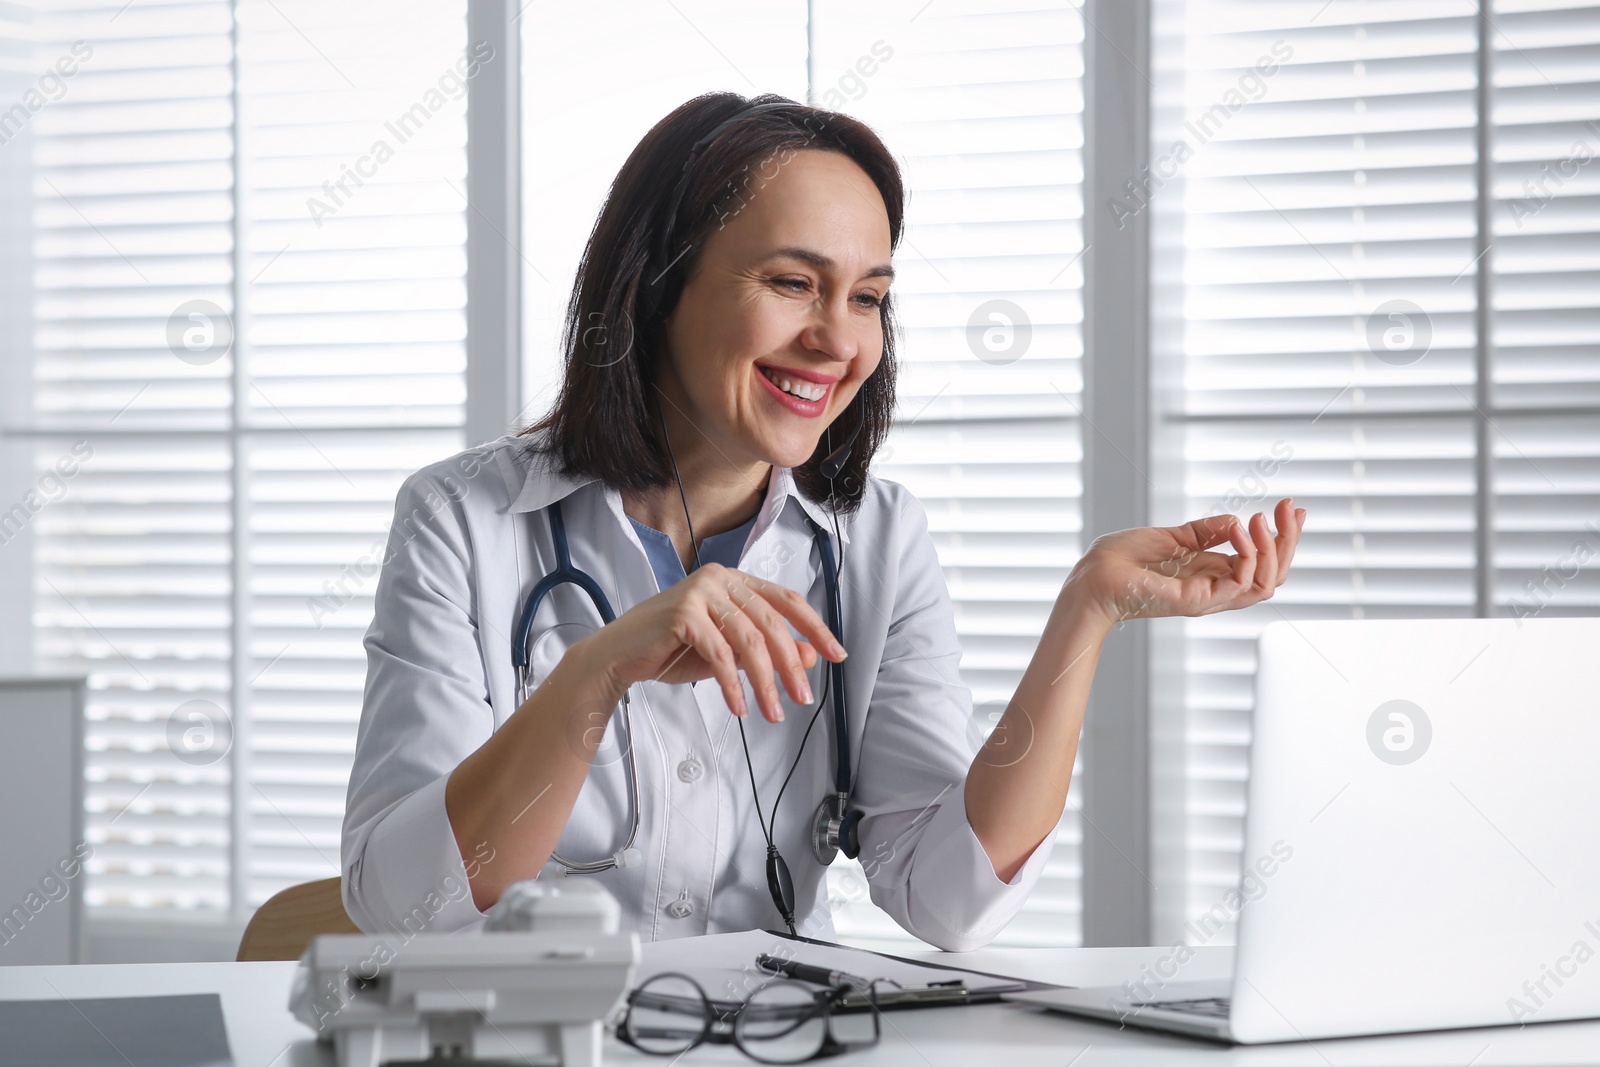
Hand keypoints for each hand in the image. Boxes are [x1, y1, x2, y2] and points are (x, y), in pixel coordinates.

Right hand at [573, 563, 846, 722]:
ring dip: (764, 682)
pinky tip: (740, 706)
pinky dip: (733, 684)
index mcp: (735, 581)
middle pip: (771, 624)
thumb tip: (807, 657)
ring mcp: (700, 593)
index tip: (836, 655)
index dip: (814, 627)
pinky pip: (720, 654)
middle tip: (802, 698)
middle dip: (790, 666)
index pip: (786, 600)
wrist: (619, 658)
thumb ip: (764, 651)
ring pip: (748, 641)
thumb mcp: (728, 652)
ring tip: (772, 712)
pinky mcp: (683, 614)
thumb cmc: (672, 651)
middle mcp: (720, 579)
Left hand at [1067, 497, 1305, 627]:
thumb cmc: (1120, 560)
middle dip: (1288, 540)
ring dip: (1273, 549)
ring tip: (1263, 518)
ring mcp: (1207, 597)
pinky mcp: (1195, 600)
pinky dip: (1247, 557)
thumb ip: (1204, 532)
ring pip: (1265, 585)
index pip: (1262, 563)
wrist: (1090, 577)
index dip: (1282, 537)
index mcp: (1211, 575)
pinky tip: (1240, 531)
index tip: (1292, 507)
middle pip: (1273, 575)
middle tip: (1292, 508)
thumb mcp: (1171, 537)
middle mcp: (1214, 589)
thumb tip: (1236, 520)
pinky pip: (1239, 584)